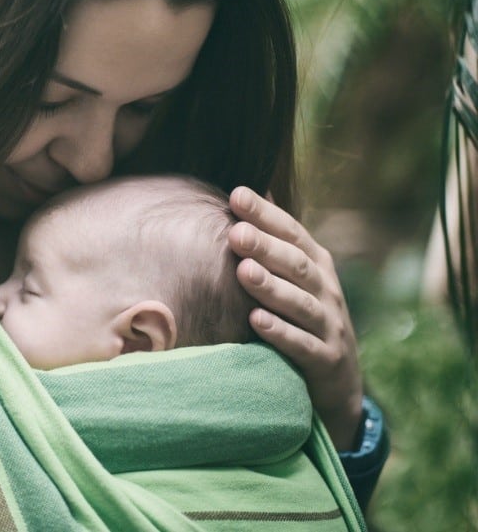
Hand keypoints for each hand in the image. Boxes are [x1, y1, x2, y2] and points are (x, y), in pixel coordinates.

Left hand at [228, 186, 362, 449]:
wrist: (338, 382)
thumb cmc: (303, 319)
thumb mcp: (293, 278)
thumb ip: (272, 240)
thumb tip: (240, 191)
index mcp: (316, 265)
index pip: (291, 233)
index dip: (266, 214)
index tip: (235, 195)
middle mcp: (327, 291)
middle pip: (296, 264)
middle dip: (266, 247)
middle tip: (237, 233)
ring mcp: (329, 326)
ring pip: (301, 303)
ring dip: (272, 287)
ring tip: (243, 271)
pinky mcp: (326, 361)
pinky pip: (302, 345)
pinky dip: (280, 333)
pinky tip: (255, 320)